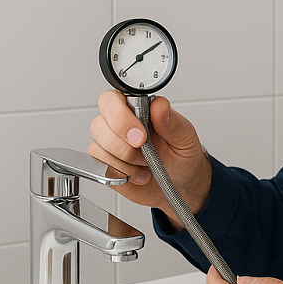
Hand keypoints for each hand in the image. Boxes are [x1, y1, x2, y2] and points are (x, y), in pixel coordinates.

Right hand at [88, 90, 211, 226]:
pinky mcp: (106, 166)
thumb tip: (160, 105)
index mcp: (137, 109)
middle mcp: (119, 125)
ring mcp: (110, 146)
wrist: (182, 183)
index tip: (141, 136)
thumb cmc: (182, 156)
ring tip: (146, 164)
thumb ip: (171, 121)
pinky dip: (122, 174)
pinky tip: (139, 173)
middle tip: (144, 154)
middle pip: (98, 125)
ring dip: (125, 161)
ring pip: (98, 148)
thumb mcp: (185, 137)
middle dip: (121, 144)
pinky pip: (101, 168)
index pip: (112, 100)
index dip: (121, 117)